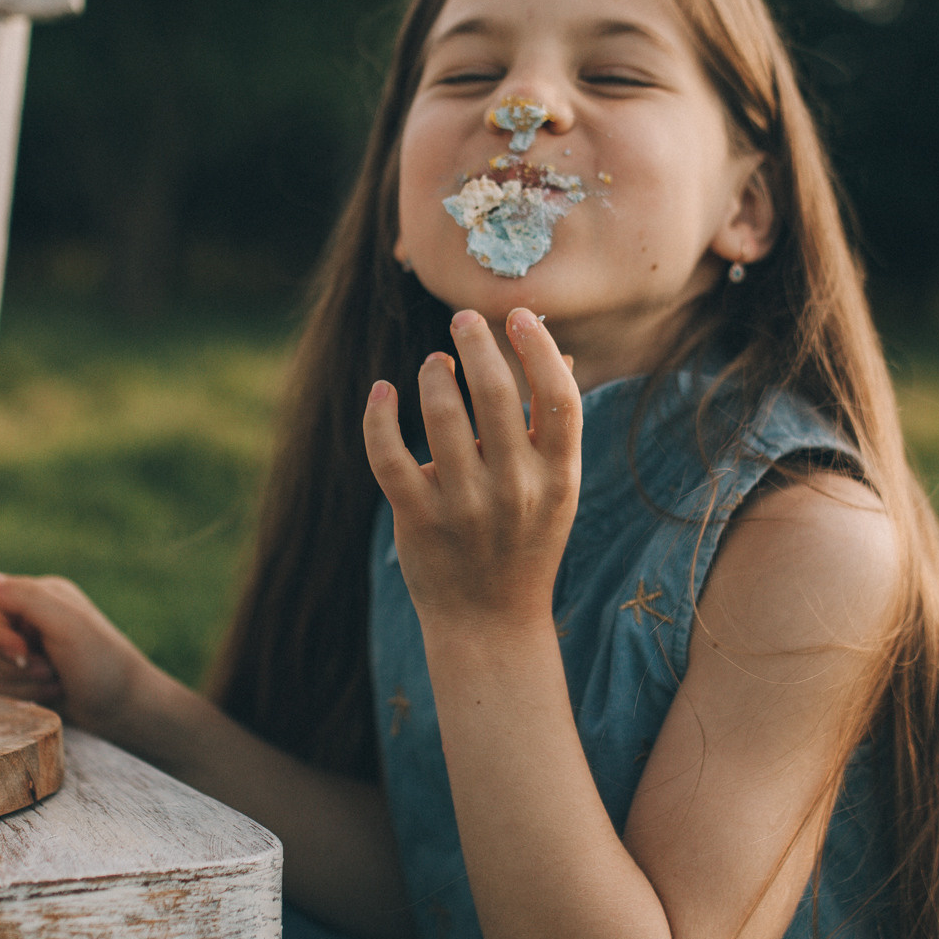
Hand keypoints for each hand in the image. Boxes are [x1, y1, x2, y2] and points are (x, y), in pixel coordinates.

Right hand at [0, 570, 159, 735]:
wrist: (124, 708)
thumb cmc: (103, 662)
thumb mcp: (68, 623)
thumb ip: (26, 597)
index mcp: (38, 598)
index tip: (21, 650)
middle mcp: (25, 622)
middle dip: (11, 664)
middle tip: (48, 669)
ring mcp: (21, 653)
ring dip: (21, 683)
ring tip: (55, 683)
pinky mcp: (20, 681)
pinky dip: (22, 696)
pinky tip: (52, 695)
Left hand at [361, 307, 580, 626]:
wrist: (490, 622)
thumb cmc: (525, 543)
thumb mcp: (555, 489)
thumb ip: (554, 425)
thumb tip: (558, 354)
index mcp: (558, 476)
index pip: (558, 397)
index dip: (537, 348)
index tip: (516, 315)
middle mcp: (515, 488)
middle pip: (495, 394)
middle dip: (475, 343)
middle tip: (462, 319)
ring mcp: (465, 505)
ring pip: (441, 415)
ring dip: (433, 374)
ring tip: (435, 363)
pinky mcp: (418, 518)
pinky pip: (389, 454)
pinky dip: (380, 415)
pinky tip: (383, 390)